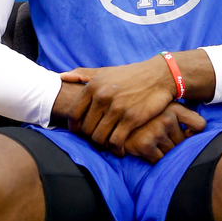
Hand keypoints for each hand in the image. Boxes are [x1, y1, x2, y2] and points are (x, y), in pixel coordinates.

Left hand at [57, 57, 176, 152]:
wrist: (159, 76)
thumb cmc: (130, 74)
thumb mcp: (105, 71)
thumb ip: (83, 74)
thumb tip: (62, 77)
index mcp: (93, 87)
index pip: (73, 114)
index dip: (74, 127)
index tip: (78, 131)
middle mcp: (103, 98)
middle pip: (86, 129)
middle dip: (90, 137)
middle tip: (97, 139)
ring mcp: (117, 109)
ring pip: (99, 137)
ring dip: (102, 145)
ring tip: (108, 144)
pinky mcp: (132, 119)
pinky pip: (116, 142)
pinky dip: (116, 149)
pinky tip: (120, 149)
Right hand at [123, 103, 206, 162]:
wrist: (118, 118)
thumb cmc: (149, 116)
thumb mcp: (171, 109)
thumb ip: (190, 118)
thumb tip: (193, 135)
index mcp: (175, 108)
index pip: (200, 125)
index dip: (194, 133)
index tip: (185, 133)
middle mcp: (167, 117)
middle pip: (184, 143)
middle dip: (175, 144)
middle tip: (159, 137)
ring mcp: (155, 132)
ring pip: (172, 153)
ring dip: (165, 152)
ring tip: (152, 142)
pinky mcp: (144, 145)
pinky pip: (159, 160)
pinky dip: (155, 159)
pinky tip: (146, 148)